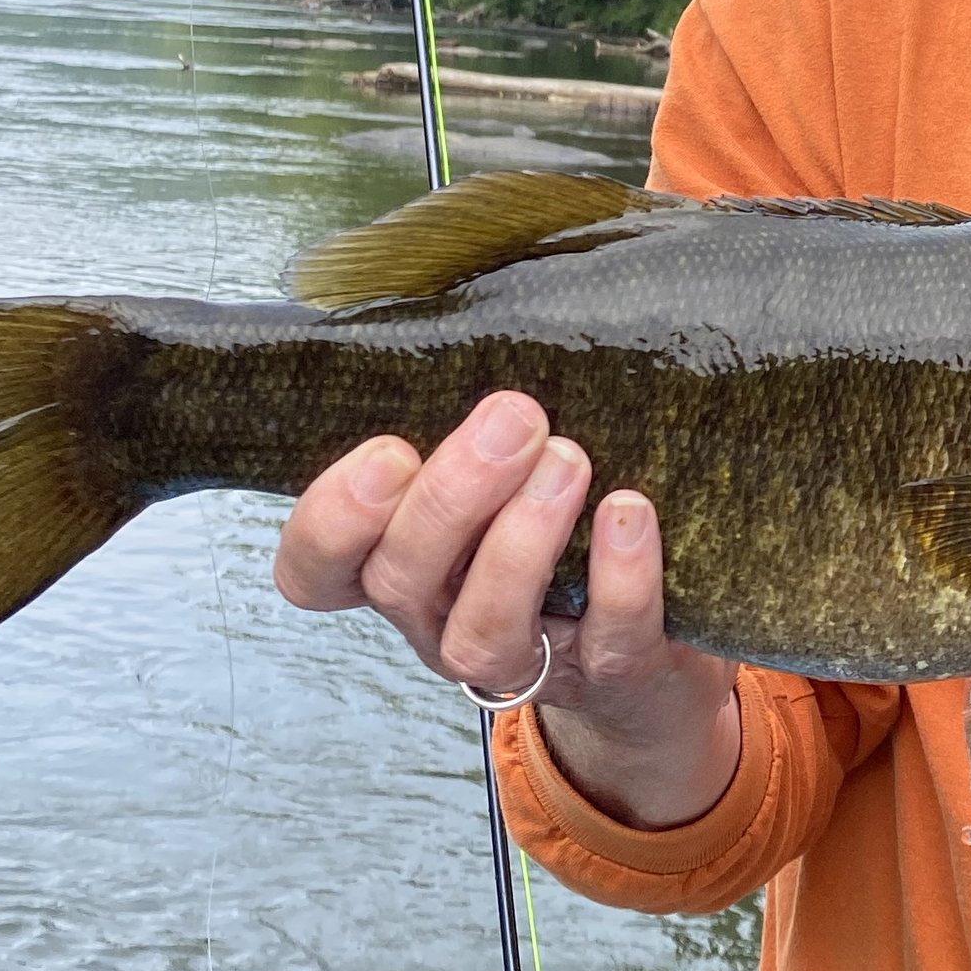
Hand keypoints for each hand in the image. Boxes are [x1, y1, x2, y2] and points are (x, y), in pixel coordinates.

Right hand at [273, 390, 740, 830]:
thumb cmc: (557, 517)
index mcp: (399, 565)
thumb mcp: (499, 465)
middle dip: (449, 496)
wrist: (657, 638)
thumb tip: (477, 296)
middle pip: (400, 580)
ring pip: (484, 629)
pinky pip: (607, 641)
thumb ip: (471, 417)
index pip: (314, 571)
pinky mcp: (610, 674)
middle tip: (512, 417)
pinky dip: (618, 577)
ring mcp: (521, 658)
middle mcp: (441, 619)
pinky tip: (630, 511)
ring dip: (520, 541)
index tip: (389, 452)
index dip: (331, 523)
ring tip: (568, 457)